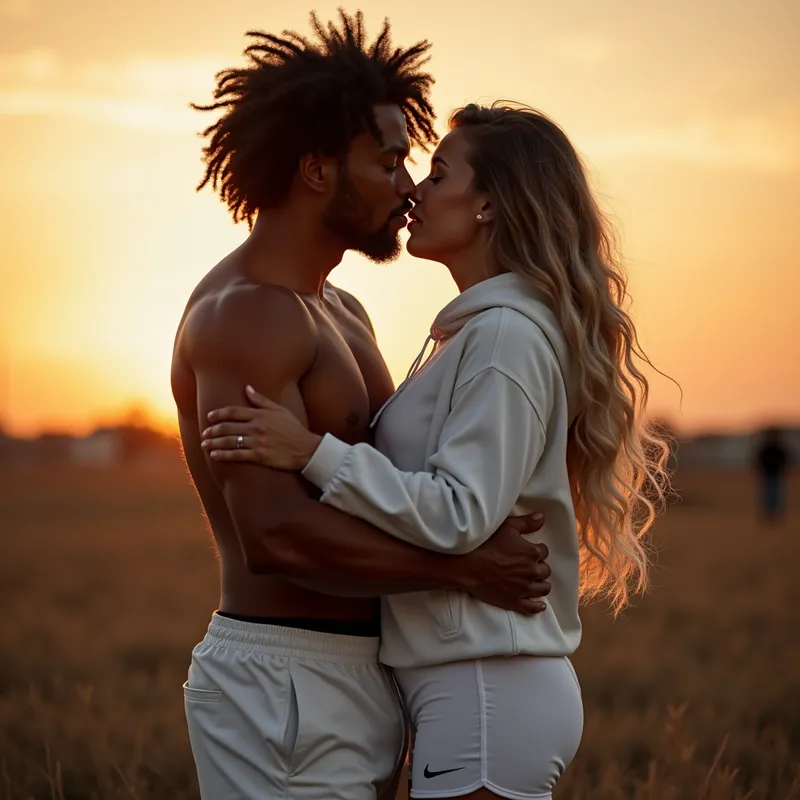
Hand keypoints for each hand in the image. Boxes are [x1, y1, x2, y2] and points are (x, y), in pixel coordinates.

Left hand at [201, 385, 321, 469]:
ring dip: (214, 443)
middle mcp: (257, 427)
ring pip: (229, 441)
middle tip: (204, 434)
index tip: (209, 417)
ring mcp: (258, 442)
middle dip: (212, 430)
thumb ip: (262, 400)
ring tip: (205, 445)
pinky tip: (214, 456)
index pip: (233, 411)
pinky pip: (237, 455)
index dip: (218, 414)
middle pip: (227, 427)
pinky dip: (223, 455)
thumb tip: (247, 388)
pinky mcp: (259, 456)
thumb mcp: (280, 410)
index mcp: (260, 414)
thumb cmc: (294, 428)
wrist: (307, 448)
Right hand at [460, 513, 550, 614]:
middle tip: (529, 565)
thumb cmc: (487, 544)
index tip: (529, 550)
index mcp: (533, 553)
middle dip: (539, 567)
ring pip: (543, 588)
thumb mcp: (507, 527)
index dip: (537, 550)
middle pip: (545, 570)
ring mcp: (525, 588)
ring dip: (541, 584)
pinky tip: (540, 604)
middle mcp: (533, 571)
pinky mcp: (516, 601)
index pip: (544, 551)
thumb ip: (527, 522)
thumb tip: (542, 517)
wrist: (470, 567)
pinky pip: (532, 607)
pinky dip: (538, 606)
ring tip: (536, 582)